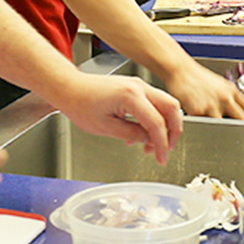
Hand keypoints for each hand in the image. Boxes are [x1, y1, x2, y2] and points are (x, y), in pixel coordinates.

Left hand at [54, 74, 183, 164]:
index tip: (162, 158)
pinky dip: (155, 118)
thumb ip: (131, 134)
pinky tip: (142, 134)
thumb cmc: (80, 105)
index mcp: (131, 96)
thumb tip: (149, 140)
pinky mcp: (136, 87)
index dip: (162, 143)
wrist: (69, 88)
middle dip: (174, 130)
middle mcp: (139, 87)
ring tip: (152, 145)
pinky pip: (155, 102)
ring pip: (166, 103)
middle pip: (172, 107)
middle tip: (167, 148)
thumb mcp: (104, 127)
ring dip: (165, 125)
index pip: (156, 122)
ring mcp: (139, 85)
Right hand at [164, 62, 243, 120]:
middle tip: (235, 130)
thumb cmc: (197, 77)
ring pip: (224, 126)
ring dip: (220, 128)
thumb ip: (229, 96)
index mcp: (231, 91)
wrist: (181, 71)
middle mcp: (225, 98)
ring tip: (214, 127)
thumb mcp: (219, 84)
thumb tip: (235, 109)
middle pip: (242, 119)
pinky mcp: (198, 112)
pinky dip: (203, 125)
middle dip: (240, 126)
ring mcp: (212, 106)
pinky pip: (204, 124)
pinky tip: (200, 120)